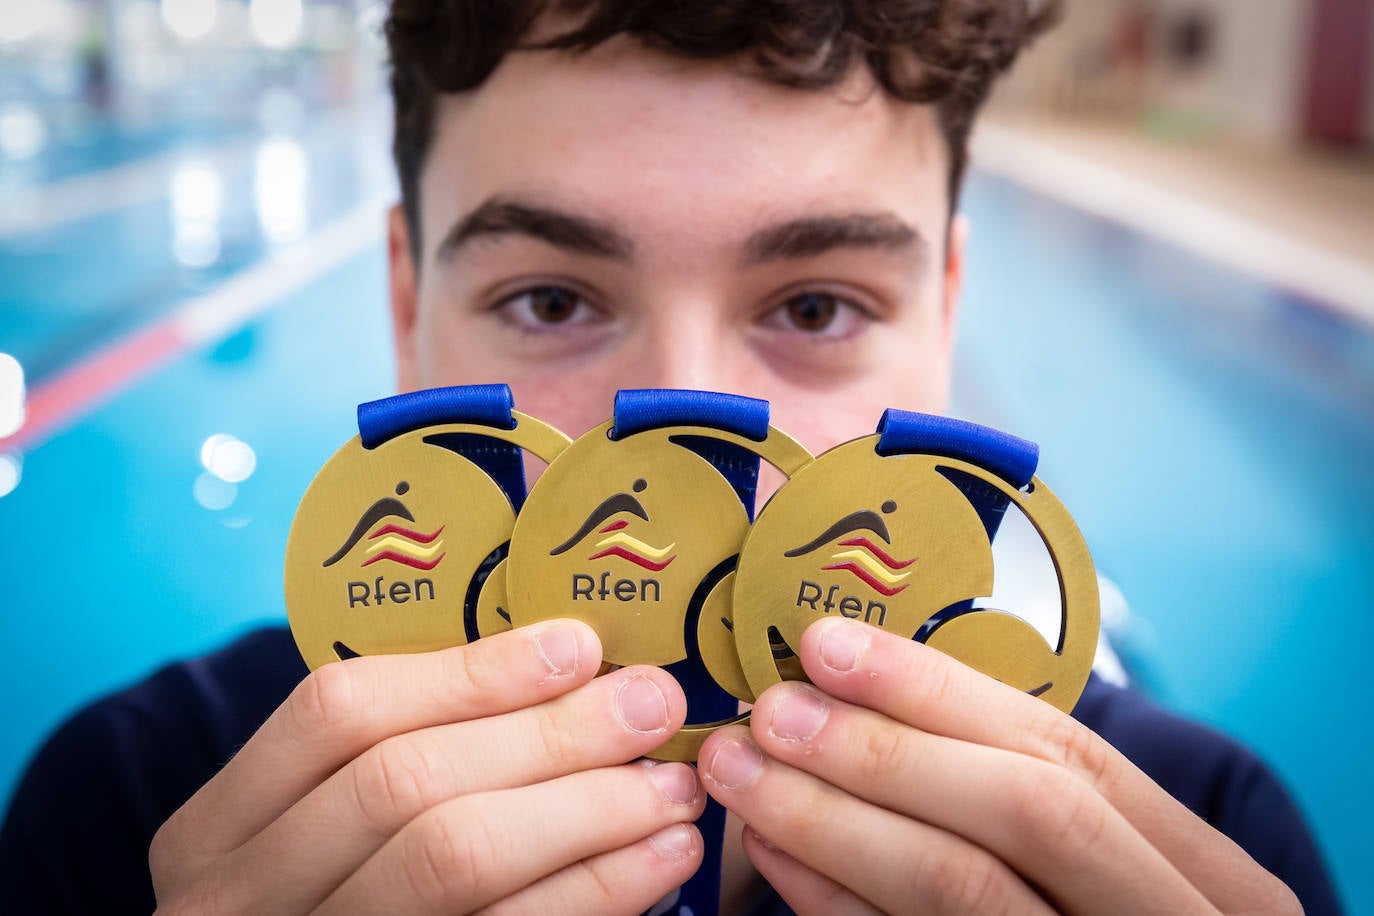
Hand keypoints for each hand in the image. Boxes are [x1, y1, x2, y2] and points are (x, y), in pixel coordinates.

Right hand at [150, 621, 704, 914]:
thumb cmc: (330, 892)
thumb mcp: (318, 825)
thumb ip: (411, 748)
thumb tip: (570, 663)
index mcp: (220, 826)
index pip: (338, 713)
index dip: (469, 673)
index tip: (578, 645)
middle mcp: (243, 896)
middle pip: (406, 783)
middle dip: (548, 735)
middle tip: (652, 704)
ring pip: (457, 860)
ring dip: (588, 811)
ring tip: (674, 784)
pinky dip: (596, 891)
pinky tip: (659, 858)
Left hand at [699, 616, 1300, 914]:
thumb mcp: (1112, 867)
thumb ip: (1014, 787)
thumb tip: (856, 681)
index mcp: (1210, 875)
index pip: (1069, 752)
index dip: (938, 690)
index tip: (829, 644)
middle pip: (1026, 810)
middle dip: (885, 751)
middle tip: (770, 712)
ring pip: (962, 886)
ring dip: (834, 818)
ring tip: (743, 772)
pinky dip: (833, 898)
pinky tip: (774, 855)